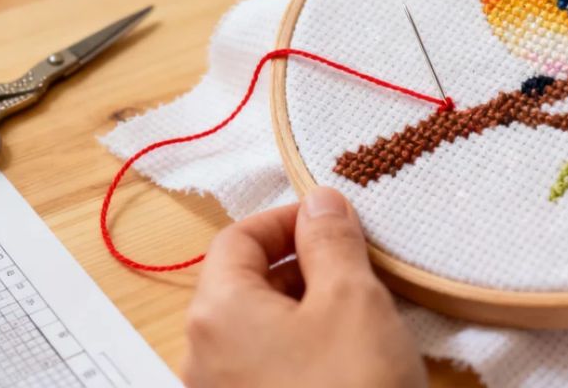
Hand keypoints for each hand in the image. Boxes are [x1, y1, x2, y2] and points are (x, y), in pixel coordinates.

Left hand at [182, 187, 426, 387]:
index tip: (335, 221)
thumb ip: (331, 239)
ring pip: (262, 327)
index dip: (287, 218)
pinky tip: (350, 362)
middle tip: (358, 268)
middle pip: (246, 282)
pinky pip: (270, 367)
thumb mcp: (351, 298)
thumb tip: (319, 199)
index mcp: (218, 312)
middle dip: (303, 264)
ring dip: (309, 307)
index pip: (238, 237)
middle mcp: (205, 355)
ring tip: (362, 315)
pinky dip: (306, 348)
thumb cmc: (351, 387)